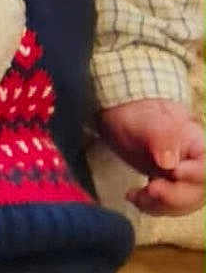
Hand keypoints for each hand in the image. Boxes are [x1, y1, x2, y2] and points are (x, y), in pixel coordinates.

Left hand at [98, 98, 204, 215]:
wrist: (124, 119)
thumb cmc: (138, 115)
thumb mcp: (148, 121)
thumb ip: (161, 137)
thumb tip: (169, 162)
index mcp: (198, 144)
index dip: (196, 174)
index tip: (175, 173)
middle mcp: (196, 165)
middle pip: (199, 191)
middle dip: (175, 196)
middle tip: (151, 189)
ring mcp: (185, 179)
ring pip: (184, 203)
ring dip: (160, 204)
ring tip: (136, 195)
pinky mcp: (171, 189)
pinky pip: (167, 206)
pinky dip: (150, 206)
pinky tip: (133, 196)